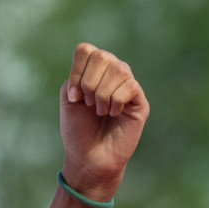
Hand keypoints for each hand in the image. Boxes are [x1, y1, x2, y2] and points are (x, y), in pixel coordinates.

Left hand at [59, 43, 149, 200]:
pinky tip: (113, 114)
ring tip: (100, 111)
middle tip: (88, 104)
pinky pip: (129, 86)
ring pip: (118, 70)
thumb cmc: (78, 129)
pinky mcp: (139, 101)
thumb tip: (99, 66)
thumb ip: (77, 75)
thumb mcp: (69, 98)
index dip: (77, 71)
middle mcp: (112, 74)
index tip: (73, 97)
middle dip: (88, 83)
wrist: (89, 157)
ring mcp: (127, 86)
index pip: (86, 50)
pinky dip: (115, 101)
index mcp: (93, 71)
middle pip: (101, 56)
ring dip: (101, 94)